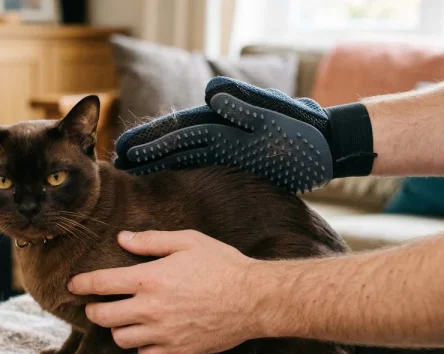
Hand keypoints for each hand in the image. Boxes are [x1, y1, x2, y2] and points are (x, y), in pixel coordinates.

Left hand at [68, 230, 264, 353]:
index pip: (100, 284)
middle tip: (97, 304)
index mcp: (149, 279)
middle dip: (93, 310)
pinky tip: (149, 334)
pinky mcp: (176, 350)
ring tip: (126, 318)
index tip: (73, 285)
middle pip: (101, 316)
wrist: (253, 299)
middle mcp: (150, 309)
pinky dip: (141, 346)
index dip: (80, 284)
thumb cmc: (222, 265)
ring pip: (120, 338)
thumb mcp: (187, 241)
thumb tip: (122, 238)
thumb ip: (151, 240)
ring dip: (117, 328)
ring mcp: (162, 333)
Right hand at [113, 76, 375, 191]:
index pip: (179, 129)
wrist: (327, 145)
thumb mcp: (276, 117)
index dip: (151, 139)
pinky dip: (177, 165)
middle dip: (145, 148)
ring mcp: (225, 142)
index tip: (125, 150)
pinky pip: (198, 161)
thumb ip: (244, 104)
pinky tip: (162, 170)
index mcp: (224, 118)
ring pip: (182, 150)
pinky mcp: (233, 156)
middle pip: (174, 139)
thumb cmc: (303, 133)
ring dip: (156, 158)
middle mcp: (219, 128)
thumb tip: (210, 92)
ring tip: (130, 166)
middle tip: (117, 159)